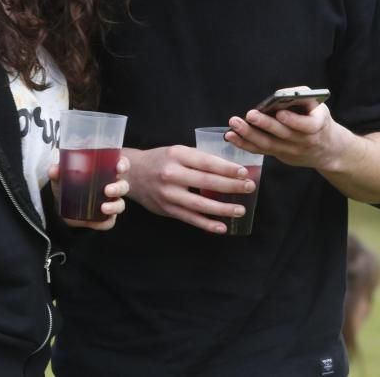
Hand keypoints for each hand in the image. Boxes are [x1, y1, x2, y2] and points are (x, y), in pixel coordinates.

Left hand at [48, 157, 129, 230]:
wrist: (63, 207)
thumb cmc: (68, 185)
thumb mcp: (62, 177)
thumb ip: (58, 172)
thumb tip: (54, 170)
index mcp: (106, 172)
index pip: (121, 165)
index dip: (123, 165)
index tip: (119, 167)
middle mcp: (112, 187)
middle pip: (123, 186)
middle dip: (118, 188)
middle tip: (107, 190)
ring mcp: (110, 204)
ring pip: (120, 204)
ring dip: (115, 206)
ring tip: (104, 207)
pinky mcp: (105, 219)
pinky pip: (110, 222)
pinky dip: (107, 222)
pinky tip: (100, 221)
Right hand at [123, 146, 255, 233]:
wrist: (131, 175)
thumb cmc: (159, 160)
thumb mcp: (177, 151)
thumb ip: (199, 158)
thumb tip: (229, 167)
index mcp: (177, 155)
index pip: (207, 162)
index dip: (227, 168)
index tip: (244, 172)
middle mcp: (172, 174)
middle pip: (207, 182)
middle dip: (231, 186)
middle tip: (249, 188)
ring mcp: (169, 194)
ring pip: (200, 204)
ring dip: (223, 209)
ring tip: (240, 210)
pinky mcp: (167, 210)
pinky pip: (190, 219)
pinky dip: (207, 224)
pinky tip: (222, 227)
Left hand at [225, 99, 347, 171]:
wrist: (326, 148)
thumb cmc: (317, 119)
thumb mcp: (319, 107)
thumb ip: (302, 98)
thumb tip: (282, 94)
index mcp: (317, 127)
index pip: (306, 126)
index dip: (293, 120)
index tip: (279, 112)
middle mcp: (304, 141)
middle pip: (283, 135)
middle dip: (265, 124)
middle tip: (250, 115)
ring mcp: (291, 151)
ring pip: (269, 144)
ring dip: (249, 135)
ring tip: (235, 124)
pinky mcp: (279, 155)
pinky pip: (261, 150)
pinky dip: (244, 144)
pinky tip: (231, 136)